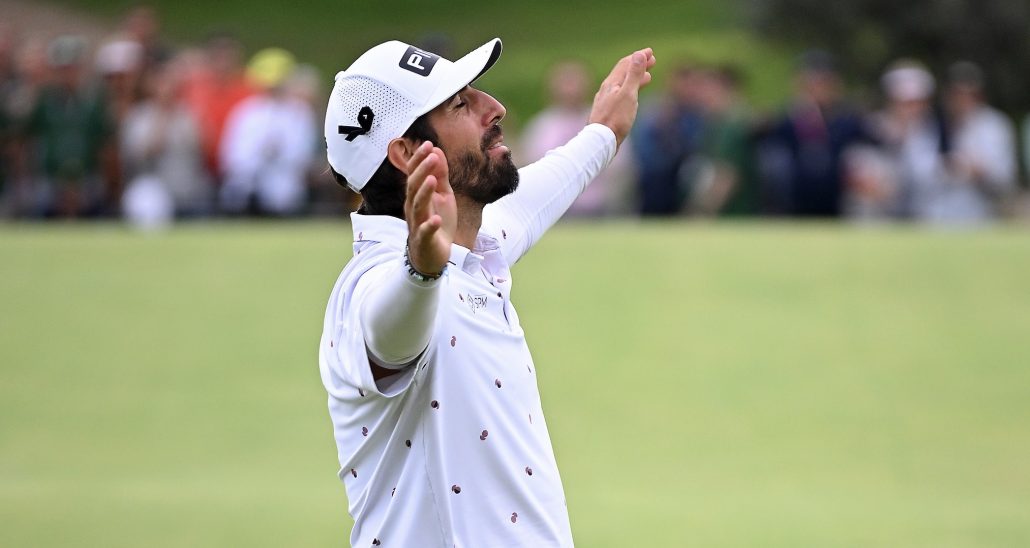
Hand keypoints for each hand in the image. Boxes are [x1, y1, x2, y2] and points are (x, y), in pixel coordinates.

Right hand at [403, 141, 456, 275]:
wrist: (433, 256)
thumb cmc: (436, 222)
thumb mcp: (443, 195)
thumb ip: (440, 175)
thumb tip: (437, 151)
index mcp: (417, 196)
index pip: (414, 174)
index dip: (419, 159)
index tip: (428, 144)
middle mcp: (413, 208)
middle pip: (413, 187)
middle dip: (422, 171)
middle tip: (432, 156)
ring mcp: (417, 224)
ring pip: (417, 206)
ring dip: (424, 192)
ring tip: (433, 180)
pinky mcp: (424, 240)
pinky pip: (424, 232)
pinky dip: (429, 225)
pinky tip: (435, 219)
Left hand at [588, 48, 656, 146]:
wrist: (600, 142)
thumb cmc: (615, 119)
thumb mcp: (628, 94)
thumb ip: (634, 75)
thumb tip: (639, 54)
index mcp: (611, 83)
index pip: (625, 64)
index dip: (638, 57)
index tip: (650, 52)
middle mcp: (606, 90)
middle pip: (623, 73)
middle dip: (638, 66)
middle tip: (652, 61)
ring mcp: (606, 101)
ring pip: (622, 85)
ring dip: (635, 78)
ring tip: (647, 77)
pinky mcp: (608, 113)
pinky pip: (620, 96)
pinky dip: (630, 91)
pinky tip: (633, 98)